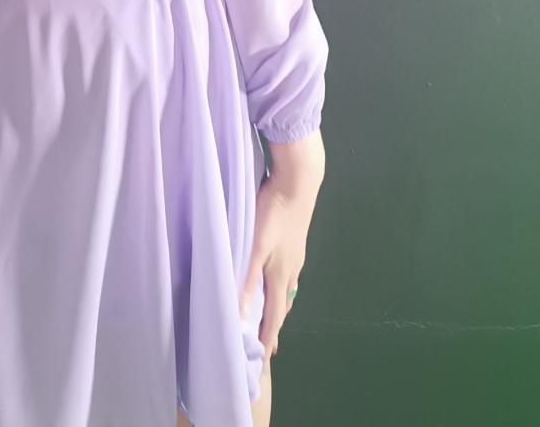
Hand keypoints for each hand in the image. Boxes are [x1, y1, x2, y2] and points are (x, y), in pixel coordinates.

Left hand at [239, 169, 321, 360]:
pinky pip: (288, 275)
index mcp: (281, 274)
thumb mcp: (256, 245)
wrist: (299, 183)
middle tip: (266, 343)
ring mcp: (296, 256)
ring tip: (270, 316)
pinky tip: (275, 279)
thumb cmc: (274, 212)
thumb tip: (241, 311)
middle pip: (283, 305)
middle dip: (274, 324)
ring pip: (286, 289)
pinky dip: (280, 286)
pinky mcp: (296, 243)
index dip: (269, 335)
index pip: (276, 314)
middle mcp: (292, 270)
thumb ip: (247, 276)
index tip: (265, 357)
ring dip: (278, 305)